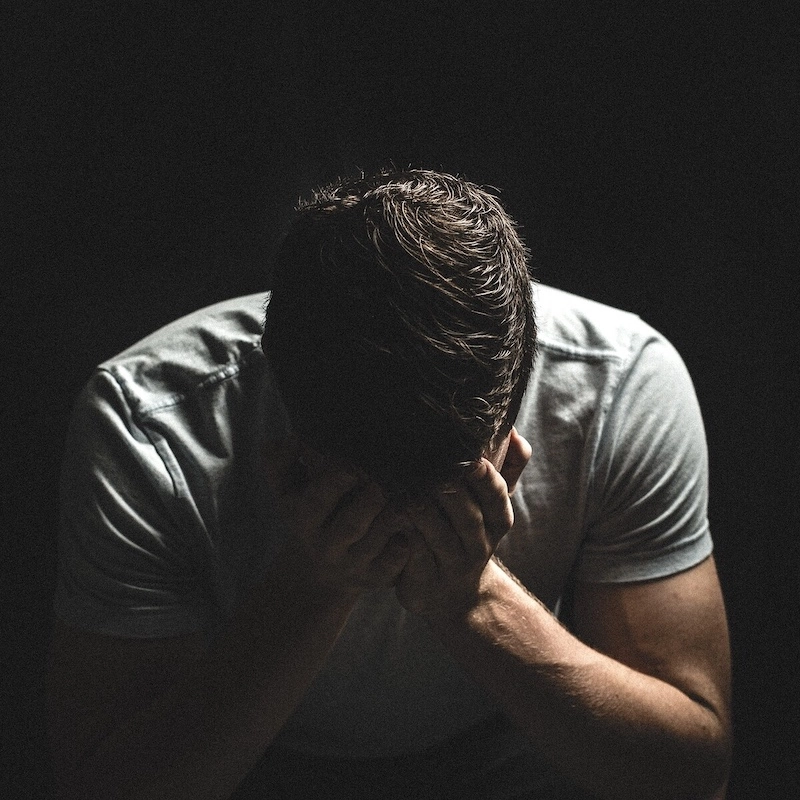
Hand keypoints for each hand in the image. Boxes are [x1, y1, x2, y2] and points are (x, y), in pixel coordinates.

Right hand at [262, 437, 411, 595]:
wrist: (317, 573)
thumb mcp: (287, 491)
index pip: (316, 502)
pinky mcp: (376, 577)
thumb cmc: (309, 515)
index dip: (333, 484)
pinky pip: (393, 565)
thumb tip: (290, 439)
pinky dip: (404, 548)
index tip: (350, 466)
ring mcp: (353, 563)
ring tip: (407, 503)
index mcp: (305, 520)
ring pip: (374, 544)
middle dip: (366, 505)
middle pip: (349, 526)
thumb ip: (280, 463)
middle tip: (381, 485)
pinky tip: (415, 530)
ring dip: (390, 523)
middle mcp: (328, 545)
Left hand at [395, 429, 530, 617]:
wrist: (454, 596)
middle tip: (430, 468)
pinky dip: (403, 537)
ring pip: (438, 536)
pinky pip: (414, 556)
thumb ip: (507, 468)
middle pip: (467, 516)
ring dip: (423, 512)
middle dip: (450, 492)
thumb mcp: (491, 506)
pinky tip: (389, 516)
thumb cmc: (468, 534)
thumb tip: (516, 432)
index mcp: (497, 521)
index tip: (473, 459)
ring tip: (406, 491)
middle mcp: (479, 544)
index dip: (486, 480)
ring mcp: (452, 565)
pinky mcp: (425, 581)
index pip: (496, 497)